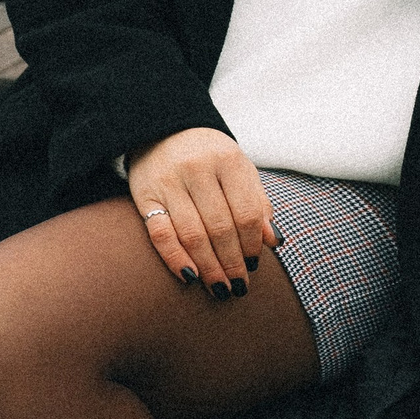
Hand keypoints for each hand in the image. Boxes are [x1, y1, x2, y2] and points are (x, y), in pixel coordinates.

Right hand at [128, 128, 277, 300]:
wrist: (162, 129)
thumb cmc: (210, 156)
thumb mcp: (240, 170)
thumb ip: (258, 202)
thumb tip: (274, 241)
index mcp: (228, 160)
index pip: (246, 213)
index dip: (251, 244)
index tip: (253, 265)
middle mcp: (198, 169)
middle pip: (220, 228)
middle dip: (232, 263)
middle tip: (238, 287)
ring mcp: (169, 182)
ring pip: (192, 235)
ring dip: (209, 268)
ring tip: (219, 289)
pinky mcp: (145, 195)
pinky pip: (160, 233)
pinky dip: (175, 259)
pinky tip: (190, 277)